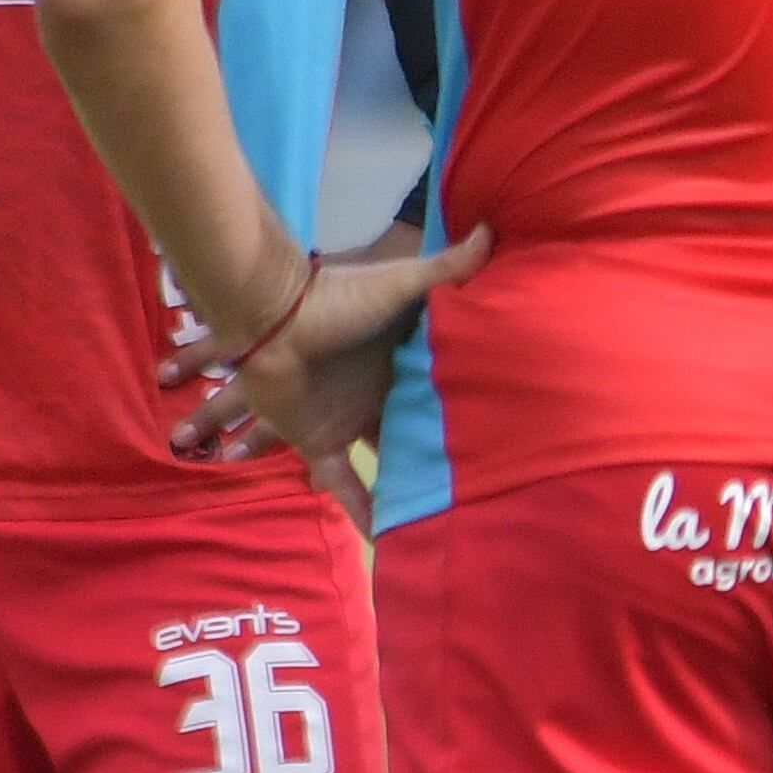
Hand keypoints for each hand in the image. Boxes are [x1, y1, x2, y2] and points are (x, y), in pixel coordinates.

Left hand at [186, 224, 491, 529]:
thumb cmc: (338, 297)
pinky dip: (359, 510)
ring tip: (432, 525)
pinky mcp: (316, 440)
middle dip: (432, 457)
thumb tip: (495, 231)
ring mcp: (346, 420)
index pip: (437, 393)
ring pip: (377, 463)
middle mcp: (376, 396)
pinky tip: (381, 541)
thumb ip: (447, 267)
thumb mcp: (402, 284)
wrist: (273, 313)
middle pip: (410, 433)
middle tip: (474, 490)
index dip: (462, 412)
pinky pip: (341, 483)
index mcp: (401, 364)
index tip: (499, 434)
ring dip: (395, 490)